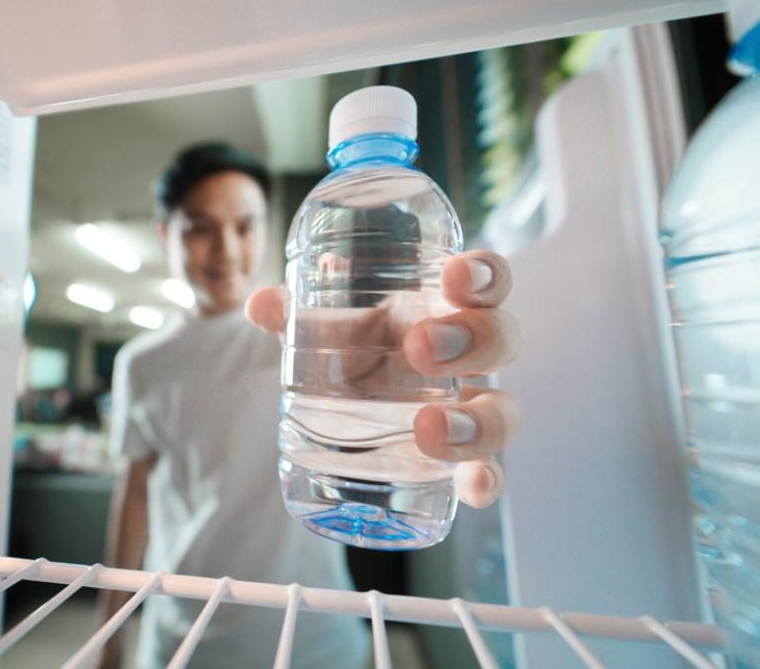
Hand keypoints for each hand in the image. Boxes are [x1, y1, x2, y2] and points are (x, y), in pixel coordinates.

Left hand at [246, 250, 522, 508]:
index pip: (484, 282)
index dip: (482, 274)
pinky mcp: (464, 460)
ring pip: (503, 410)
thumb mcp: (328, 332)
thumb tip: (260, 304)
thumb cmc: (356, 354)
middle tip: (419, 348)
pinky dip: (486, 481)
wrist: (357, 412)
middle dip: (472, 339)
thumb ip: (299, 317)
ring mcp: (472, 409)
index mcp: (444, 310)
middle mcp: (470, 358)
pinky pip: (489, 471)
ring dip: (476, 419)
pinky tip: (474, 489)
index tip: (455, 277)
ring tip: (428, 427)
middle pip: (501, 339)